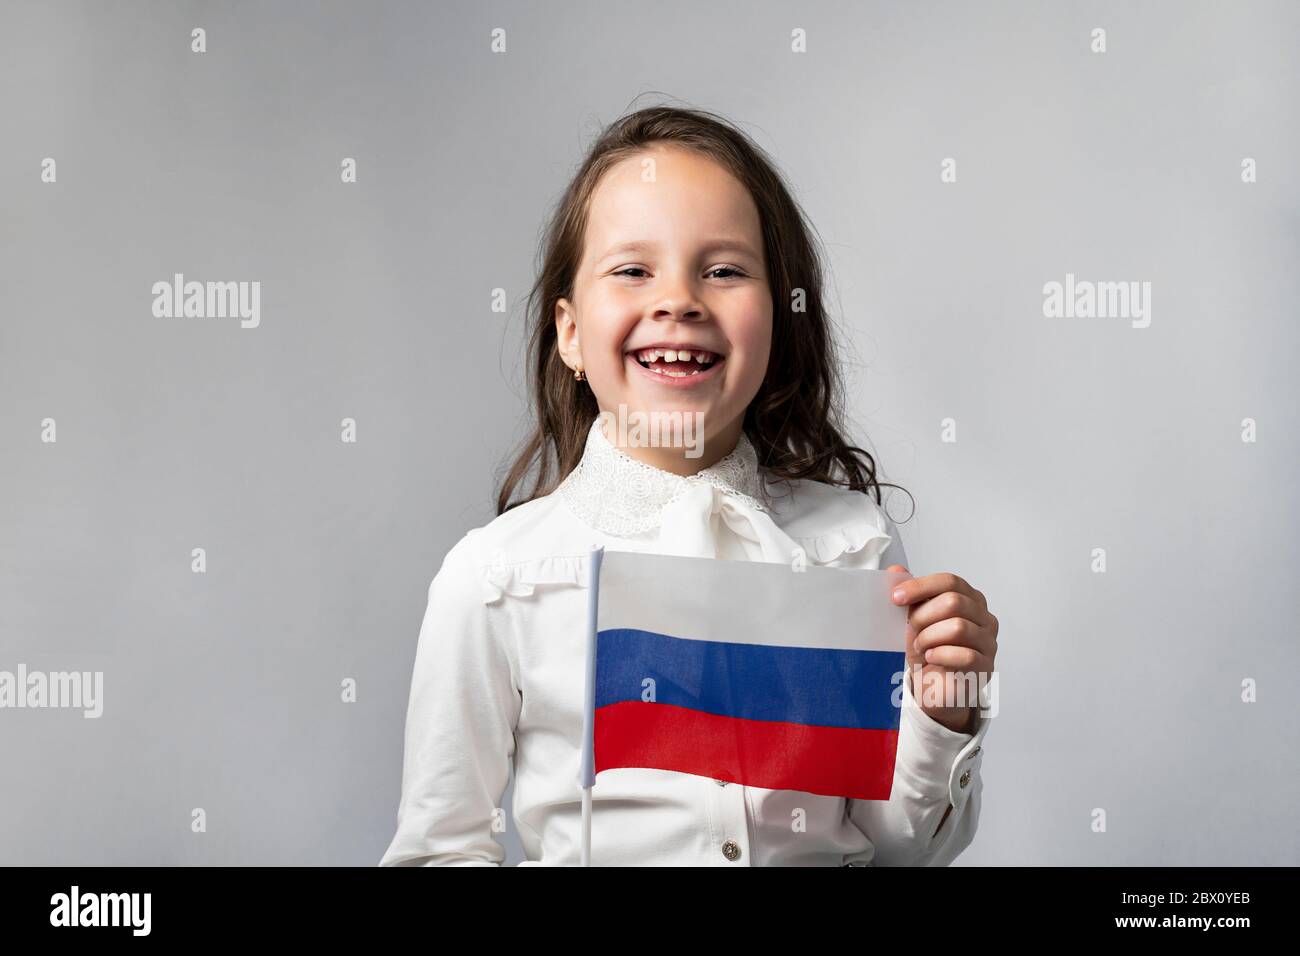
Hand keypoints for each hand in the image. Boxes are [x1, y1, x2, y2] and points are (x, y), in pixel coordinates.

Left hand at [887, 565, 997, 734]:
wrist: (934, 685)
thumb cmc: (927, 649)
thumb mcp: (913, 619)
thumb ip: (908, 594)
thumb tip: (895, 571)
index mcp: (969, 599)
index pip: (950, 582)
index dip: (921, 586)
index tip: (896, 597)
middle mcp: (984, 617)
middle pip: (954, 602)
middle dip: (923, 616)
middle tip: (911, 630)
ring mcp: (988, 642)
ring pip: (958, 627)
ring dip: (929, 637)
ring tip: (920, 646)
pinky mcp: (986, 667)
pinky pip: (966, 655)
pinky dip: (941, 654)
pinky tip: (930, 657)